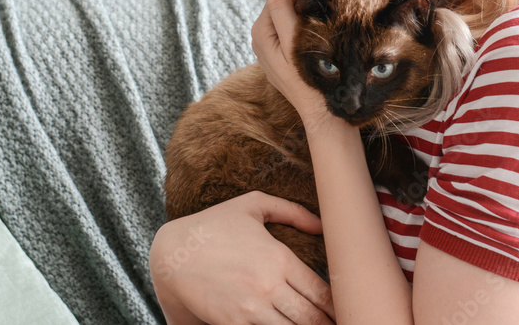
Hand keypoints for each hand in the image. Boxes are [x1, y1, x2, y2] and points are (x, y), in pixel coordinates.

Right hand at [149, 190, 336, 324]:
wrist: (171, 254)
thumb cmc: (213, 225)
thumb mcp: (252, 206)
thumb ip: (292, 212)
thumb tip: (322, 224)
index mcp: (280, 258)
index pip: (322, 292)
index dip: (339, 307)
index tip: (348, 310)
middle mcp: (269, 286)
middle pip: (312, 318)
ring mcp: (251, 309)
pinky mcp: (233, 324)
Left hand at [250, 0, 332, 129]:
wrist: (324, 116)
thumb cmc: (310, 81)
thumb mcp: (293, 43)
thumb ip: (281, 10)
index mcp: (261, 31)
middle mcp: (264, 36)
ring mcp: (275, 45)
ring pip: (292, 10)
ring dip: (311, 1)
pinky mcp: (287, 53)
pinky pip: (297, 24)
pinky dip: (312, 15)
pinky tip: (329, 15)